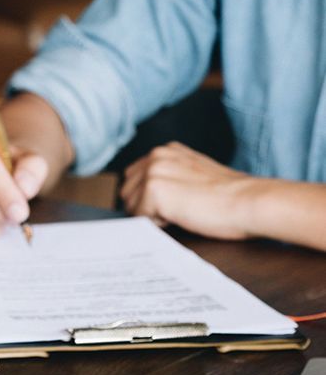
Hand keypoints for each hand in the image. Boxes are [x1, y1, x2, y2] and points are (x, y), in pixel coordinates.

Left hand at [120, 142, 259, 239]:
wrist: (249, 203)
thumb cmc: (228, 197)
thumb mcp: (193, 176)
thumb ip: (169, 178)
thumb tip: (144, 197)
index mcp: (166, 151)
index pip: (133, 180)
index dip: (147, 199)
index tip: (171, 205)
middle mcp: (157, 155)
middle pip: (126, 192)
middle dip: (144, 207)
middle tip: (178, 210)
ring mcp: (153, 170)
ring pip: (130, 206)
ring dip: (151, 215)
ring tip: (182, 212)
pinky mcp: (154, 189)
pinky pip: (139, 217)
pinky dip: (157, 224)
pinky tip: (181, 216)